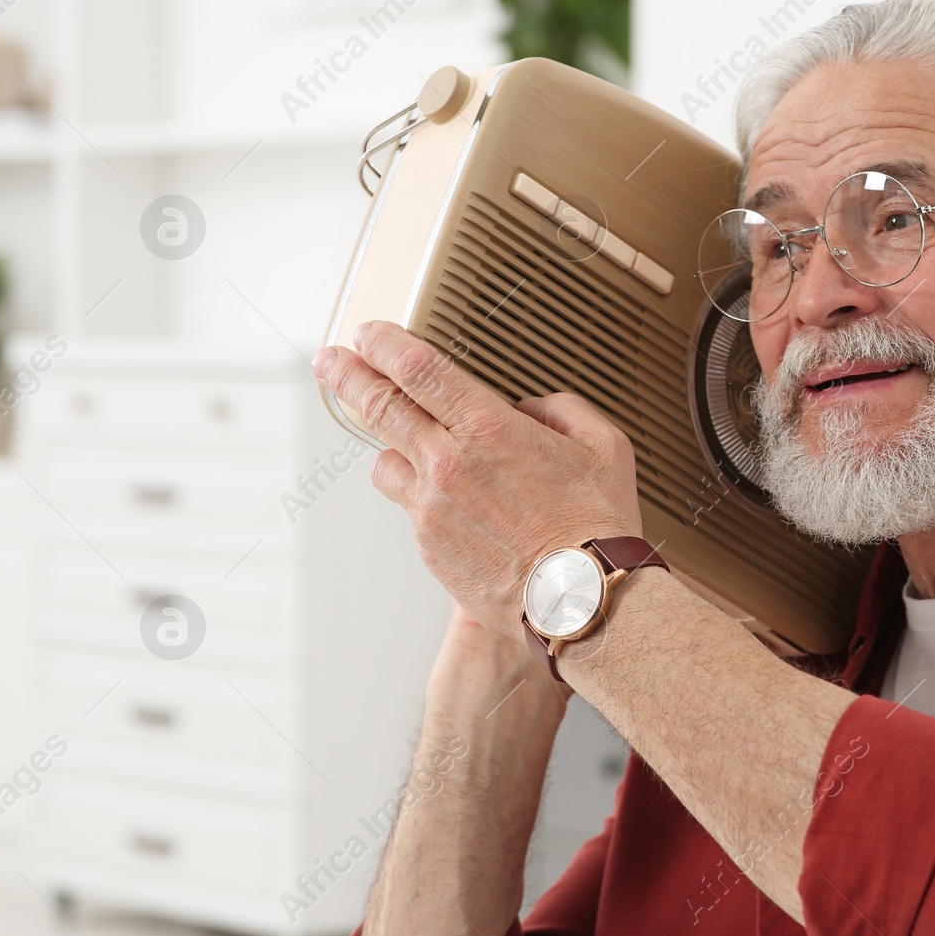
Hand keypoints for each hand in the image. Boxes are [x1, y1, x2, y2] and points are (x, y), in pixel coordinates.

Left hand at [312, 320, 643, 635]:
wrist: (581, 600)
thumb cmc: (596, 526)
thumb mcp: (603, 445)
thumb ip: (560, 411)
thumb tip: (531, 411)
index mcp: (489, 429)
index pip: (418, 370)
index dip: (384, 345)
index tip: (369, 334)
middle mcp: (450, 465)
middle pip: (380, 406)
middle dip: (348, 376)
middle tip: (330, 361)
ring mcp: (432, 509)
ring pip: (386, 462)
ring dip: (394, 448)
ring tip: (410, 449)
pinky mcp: (429, 548)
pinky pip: (413, 509)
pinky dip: (426, 500)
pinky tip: (459, 509)